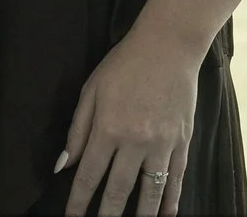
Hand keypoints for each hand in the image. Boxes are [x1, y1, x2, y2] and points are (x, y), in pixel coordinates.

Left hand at [58, 26, 200, 215]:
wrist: (168, 46)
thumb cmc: (124, 64)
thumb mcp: (91, 90)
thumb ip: (77, 130)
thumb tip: (64, 164)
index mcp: (108, 128)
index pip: (89, 176)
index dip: (78, 201)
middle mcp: (135, 141)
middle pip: (118, 190)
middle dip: (106, 216)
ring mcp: (162, 144)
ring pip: (150, 192)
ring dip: (141, 216)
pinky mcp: (182, 141)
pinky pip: (176, 178)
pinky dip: (170, 200)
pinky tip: (165, 214)